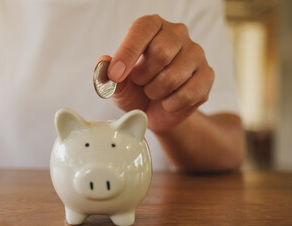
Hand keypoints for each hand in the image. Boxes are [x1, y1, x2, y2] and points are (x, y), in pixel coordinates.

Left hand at [101, 15, 213, 132]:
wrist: (156, 112)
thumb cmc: (135, 90)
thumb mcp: (116, 84)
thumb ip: (107, 74)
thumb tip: (104, 62)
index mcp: (152, 26)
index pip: (142, 29)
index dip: (128, 53)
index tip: (116, 75)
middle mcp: (177, 34)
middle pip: (161, 52)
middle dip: (144, 76)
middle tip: (140, 83)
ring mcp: (196, 53)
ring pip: (173, 76)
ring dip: (156, 92)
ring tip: (153, 91)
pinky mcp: (207, 75)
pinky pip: (188, 94)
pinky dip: (171, 104)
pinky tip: (168, 101)